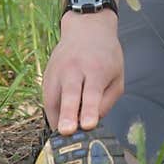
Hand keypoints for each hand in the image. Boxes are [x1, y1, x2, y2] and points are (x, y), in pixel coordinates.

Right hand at [42, 12, 123, 134]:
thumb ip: (107, 101)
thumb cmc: (106, 58)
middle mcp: (74, 69)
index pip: (92, 93)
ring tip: (63, 134)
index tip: (88, 125)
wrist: (86, 29)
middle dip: (67, 114)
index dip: (89, 110)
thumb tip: (90, 124)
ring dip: (57, 119)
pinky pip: (48, 100)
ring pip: (53, 99)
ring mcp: (57, 71)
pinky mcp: (46, 76)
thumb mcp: (117, 77)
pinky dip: (53, 114)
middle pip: (69, 94)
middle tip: (66, 132)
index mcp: (96, 69)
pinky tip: (61, 123)